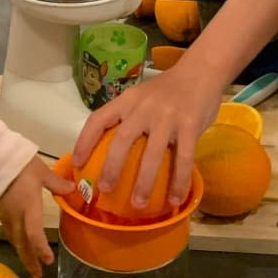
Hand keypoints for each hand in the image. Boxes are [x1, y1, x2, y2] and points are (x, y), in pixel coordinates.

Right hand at [0, 156, 73, 277]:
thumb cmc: (19, 165)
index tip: (48, 261)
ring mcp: (4, 216)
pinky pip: (8, 231)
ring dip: (23, 252)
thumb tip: (73, 190)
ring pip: (14, 239)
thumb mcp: (41, 172)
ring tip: (30, 262)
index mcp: (28, 209)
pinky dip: (16, 240)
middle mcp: (15, 217)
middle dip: (30, 261)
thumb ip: (56, 183)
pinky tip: (19, 240)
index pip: (35, 236)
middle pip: (22, 244)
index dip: (41, 250)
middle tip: (37, 275)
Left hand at [72, 63, 222, 211]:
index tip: (77, 163)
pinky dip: (178, 182)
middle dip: (111, 167)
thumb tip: (109, 151)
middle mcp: (144, 107)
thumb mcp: (141, 96)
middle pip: (122, 139)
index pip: (99, 118)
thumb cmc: (167, 89)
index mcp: (128, 99)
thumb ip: (128, 116)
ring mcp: (168, 117)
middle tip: (104, 189)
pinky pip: (183, 159)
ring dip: (144, 182)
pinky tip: (175, 199)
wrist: (200, 73)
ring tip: (138, 204)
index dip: (84, 141)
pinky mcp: (190, 126)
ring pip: (152, 154)